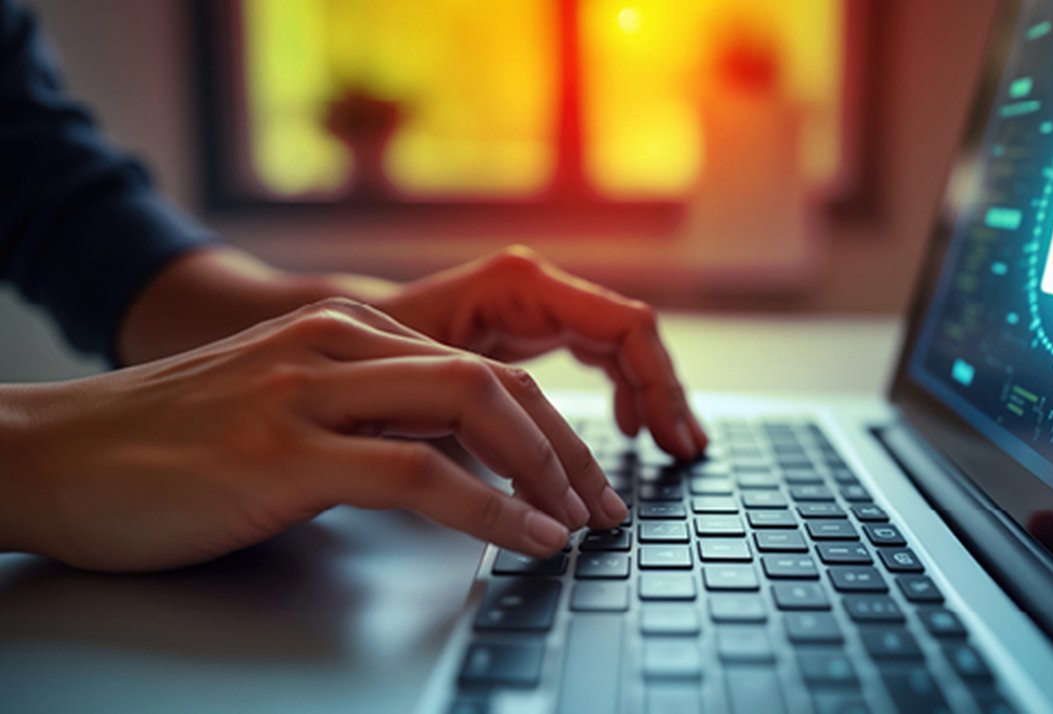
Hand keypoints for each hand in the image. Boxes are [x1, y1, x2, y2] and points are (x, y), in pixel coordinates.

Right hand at [0, 299, 627, 571]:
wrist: (51, 455)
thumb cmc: (168, 447)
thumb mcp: (285, 412)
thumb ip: (363, 419)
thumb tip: (450, 466)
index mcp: (343, 331)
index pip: (481, 366)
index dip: (548, 424)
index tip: (579, 479)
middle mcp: (336, 343)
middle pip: (494, 380)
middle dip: (565, 447)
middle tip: (600, 505)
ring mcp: (310, 389)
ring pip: (471, 405)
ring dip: (545, 470)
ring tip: (579, 523)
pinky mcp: (284, 448)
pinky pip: (420, 470)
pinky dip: (490, 508)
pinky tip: (526, 537)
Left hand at [373, 246, 708, 459]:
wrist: (323, 342)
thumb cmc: (361, 365)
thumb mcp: (426, 397)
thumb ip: (491, 426)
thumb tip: (545, 488)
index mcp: (520, 286)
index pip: (625, 327)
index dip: (658, 387)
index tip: (669, 441)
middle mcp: (535, 285)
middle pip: (633, 335)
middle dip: (664, 395)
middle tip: (684, 452)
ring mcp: (535, 302)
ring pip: (621, 345)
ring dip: (649, 396)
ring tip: (669, 447)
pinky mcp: (529, 325)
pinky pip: (598, 352)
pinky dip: (620, 391)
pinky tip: (625, 430)